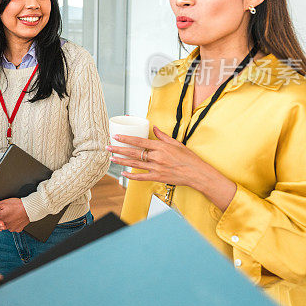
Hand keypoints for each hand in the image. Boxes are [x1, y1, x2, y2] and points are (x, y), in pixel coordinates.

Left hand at [0, 198, 28, 231]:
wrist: (30, 208)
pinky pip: (12, 227)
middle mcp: (4, 226)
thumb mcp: (2, 203)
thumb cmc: (17, 204)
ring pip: (4, 225)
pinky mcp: (17, 229)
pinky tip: (14, 217)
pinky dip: (12, 223)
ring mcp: (11, 229)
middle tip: (5, 211)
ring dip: (5, 221)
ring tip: (10, 213)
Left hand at [107, 126, 236, 210]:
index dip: (126, 139)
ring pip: (135, 164)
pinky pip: (141, 177)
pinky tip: (123, 174)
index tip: (117, 136)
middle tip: (108, 147)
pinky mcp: (157, 177)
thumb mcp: (176, 143)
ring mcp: (156, 168)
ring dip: (122, 161)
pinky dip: (131, 176)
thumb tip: (155, 128)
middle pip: (134, 152)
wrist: (197, 173)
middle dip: (119, 149)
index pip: (139, 141)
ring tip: (112, 158)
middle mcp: (156, 157)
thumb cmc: (188, 158)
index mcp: (160, 147)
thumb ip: (163, 136)